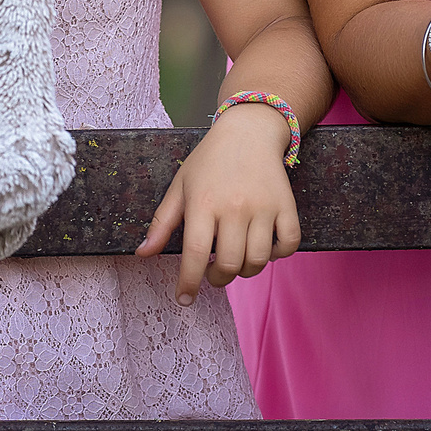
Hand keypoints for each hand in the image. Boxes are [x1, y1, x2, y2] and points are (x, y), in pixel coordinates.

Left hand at [139, 100, 300, 304]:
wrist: (248, 131)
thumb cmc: (209, 161)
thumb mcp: (180, 186)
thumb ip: (162, 223)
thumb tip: (143, 254)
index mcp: (202, 202)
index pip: (193, 253)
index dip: (188, 282)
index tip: (184, 299)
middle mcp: (234, 207)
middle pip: (227, 263)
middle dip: (217, 278)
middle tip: (212, 272)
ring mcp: (263, 207)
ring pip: (257, 260)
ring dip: (244, 270)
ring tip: (234, 259)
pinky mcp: (287, 206)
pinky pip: (288, 246)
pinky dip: (277, 256)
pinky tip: (263, 248)